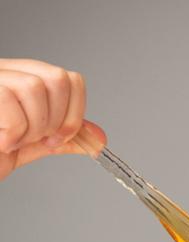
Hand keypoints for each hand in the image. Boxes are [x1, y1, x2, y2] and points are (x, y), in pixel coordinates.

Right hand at [0, 58, 105, 180]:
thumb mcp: (34, 143)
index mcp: (25, 79)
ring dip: (32, 126)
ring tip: (15, 139)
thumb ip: (64, 138)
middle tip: (38, 139)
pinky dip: (13, 130)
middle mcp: (7, 71)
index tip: (61, 136)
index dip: (75, 111)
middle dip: (56, 119)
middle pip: (57, 78)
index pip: (70, 79)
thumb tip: (100, 138)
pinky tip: (2, 139)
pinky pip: (9, 101)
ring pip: (34, 87)